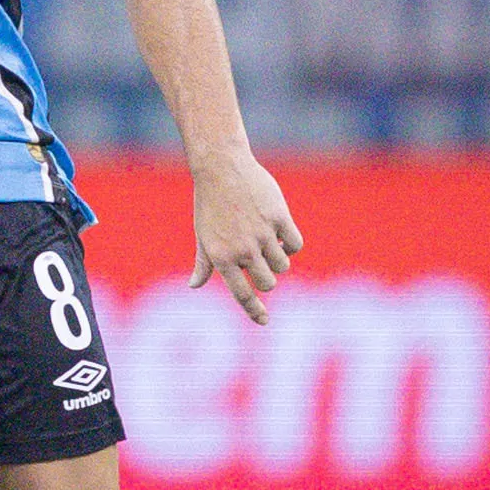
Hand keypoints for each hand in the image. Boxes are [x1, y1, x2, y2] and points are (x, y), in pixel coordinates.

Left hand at [188, 152, 301, 324]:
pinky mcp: (279, 217)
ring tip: (269, 243)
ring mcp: (263, 234)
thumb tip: (194, 285)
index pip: (242, 294)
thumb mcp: (203, 236)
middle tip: (261, 262)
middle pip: (268, 282)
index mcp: (222, 257)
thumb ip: (203, 263)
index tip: (264, 321)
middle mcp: (243, 250)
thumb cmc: (209, 204)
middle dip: (268, 278)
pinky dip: (291, 244)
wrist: (221, 168)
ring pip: (283, 265)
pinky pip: (295, 244)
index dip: (254, 311)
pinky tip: (281, 235)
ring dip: (279, 260)